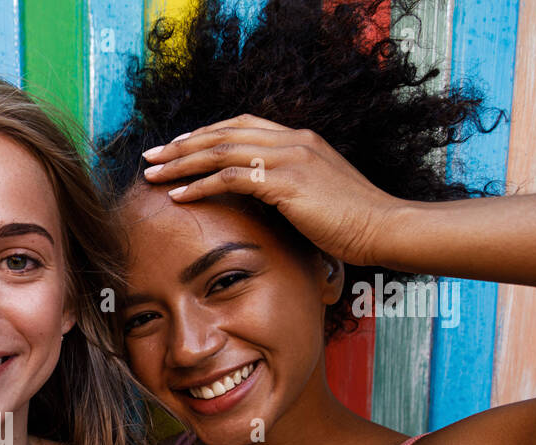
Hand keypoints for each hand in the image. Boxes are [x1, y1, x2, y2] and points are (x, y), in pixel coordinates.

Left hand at [141, 114, 405, 266]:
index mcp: (300, 140)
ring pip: (220, 151)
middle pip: (223, 133)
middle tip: (151, 156)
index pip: (241, 126)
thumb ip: (287, 189)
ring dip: (181, 163)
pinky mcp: (286, 182)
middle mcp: (293, 141)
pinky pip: (230, 177)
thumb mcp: (315, 196)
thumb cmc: (353, 222)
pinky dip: (199, 185)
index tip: (177, 147)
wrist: (384, 228)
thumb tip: (257, 200)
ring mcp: (290, 158)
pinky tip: (177, 195)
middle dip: (182, 144)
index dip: (205, 134)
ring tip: (152, 174)